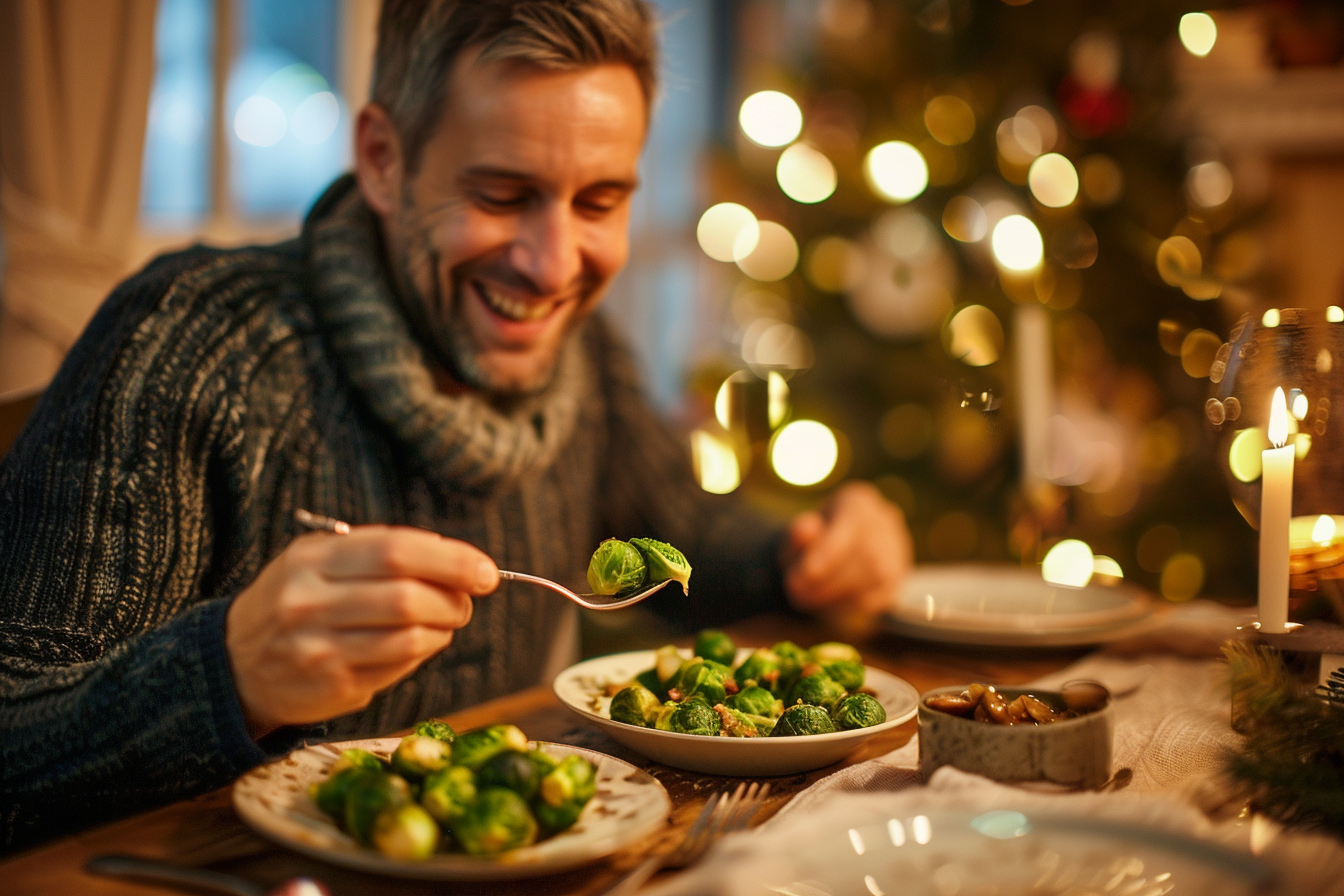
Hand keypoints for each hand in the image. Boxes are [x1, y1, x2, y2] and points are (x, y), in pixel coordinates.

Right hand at [225, 526, 498, 738]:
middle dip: (454, 597)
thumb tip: (455, 558)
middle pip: (407, 596)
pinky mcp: (330, 685)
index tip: (485, 570)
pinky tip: (419, 643)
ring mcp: (318, 647)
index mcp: (312, 560)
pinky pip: (397, 666)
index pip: (396, 551)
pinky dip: (422, 652)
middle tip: (469, 599)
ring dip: (443, 628)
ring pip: (409, 637)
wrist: (234, 665)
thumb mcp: (319, 562)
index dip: (451, 559)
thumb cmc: (296, 602)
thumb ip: (380, 553)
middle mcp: (310, 602)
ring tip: (445, 621)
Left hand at [783, 481, 911, 615]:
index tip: (805, 573)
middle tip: (796, 592)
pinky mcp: (897, 580)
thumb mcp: (798, 535)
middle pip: (866, 552)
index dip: (830, 550)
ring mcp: (897, 551)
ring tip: (806, 599)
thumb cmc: (811, 541)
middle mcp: (885, 522)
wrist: (830, 555)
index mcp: (859, 502)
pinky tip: (827, 605)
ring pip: (876, 575)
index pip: (852, 522)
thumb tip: (803, 529)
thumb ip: (799, 533)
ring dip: (837, 593)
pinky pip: (881, 595)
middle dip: (829, 578)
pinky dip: (850, 604)